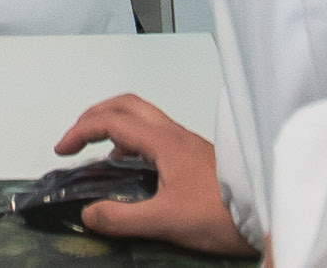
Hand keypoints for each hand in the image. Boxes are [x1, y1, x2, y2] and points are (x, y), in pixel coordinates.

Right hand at [54, 94, 256, 255]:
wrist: (264, 211)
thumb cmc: (220, 213)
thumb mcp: (166, 221)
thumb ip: (123, 218)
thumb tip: (88, 214)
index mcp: (163, 140)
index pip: (112, 120)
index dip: (81, 130)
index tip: (63, 149)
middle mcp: (173, 133)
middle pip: (126, 104)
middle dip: (94, 115)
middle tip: (75, 138)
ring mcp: (185, 141)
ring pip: (141, 116)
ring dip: (114, 125)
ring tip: (99, 154)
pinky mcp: (193, 154)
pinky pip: (154, 133)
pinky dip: (132, 140)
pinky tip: (132, 170)